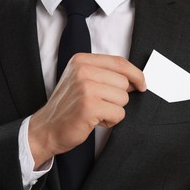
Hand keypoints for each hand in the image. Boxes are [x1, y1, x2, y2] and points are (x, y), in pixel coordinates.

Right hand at [28, 53, 145, 168]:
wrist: (47, 128)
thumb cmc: (68, 107)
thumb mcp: (81, 81)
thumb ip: (104, 74)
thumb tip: (136, 80)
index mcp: (81, 61)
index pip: (119, 62)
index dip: (136, 74)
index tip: (142, 84)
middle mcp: (82, 70)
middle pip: (123, 82)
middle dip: (117, 97)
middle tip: (99, 104)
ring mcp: (85, 87)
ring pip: (123, 98)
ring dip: (113, 110)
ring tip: (95, 112)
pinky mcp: (89, 106)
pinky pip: (119, 113)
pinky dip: (110, 121)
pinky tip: (94, 121)